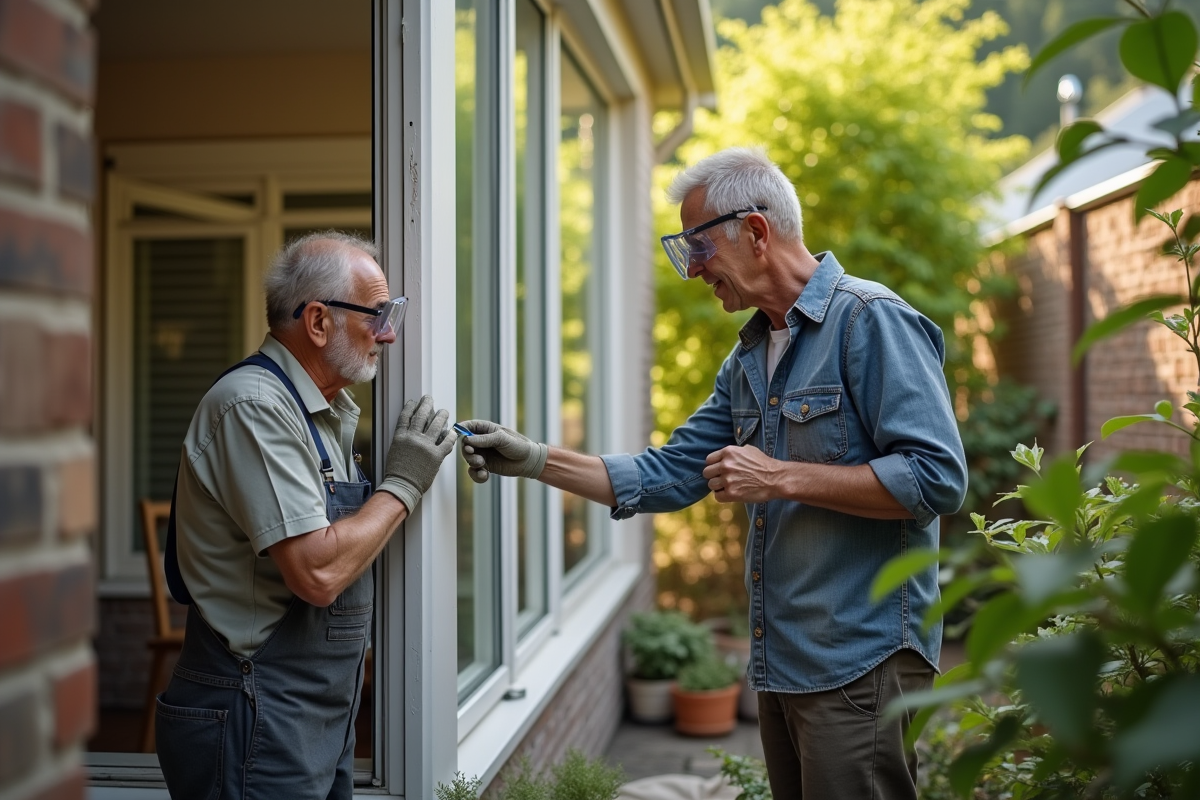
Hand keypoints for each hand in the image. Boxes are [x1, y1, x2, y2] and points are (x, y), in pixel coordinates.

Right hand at [376, 395, 457, 512]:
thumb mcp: (395, 451)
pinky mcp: (436, 455)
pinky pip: (446, 441)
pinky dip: (451, 435)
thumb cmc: (397, 471)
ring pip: (436, 425)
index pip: (406, 416)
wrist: (402, 485)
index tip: (414, 401)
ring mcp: (425, 446)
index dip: (410, 407)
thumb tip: (410, 431)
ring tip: (444, 412)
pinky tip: (453, 431)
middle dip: (426, 404)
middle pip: (421, 415)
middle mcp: (413, 438)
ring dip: (442, 416)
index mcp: (400, 437)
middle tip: (430, 399)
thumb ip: (403, 439)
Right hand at [456, 420, 548, 483]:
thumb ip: (485, 439)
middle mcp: (481, 441)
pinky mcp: (485, 466)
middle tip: (474, 454)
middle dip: (467, 451)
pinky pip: (474, 472)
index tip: (459, 435)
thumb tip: (467, 439)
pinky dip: (477, 475)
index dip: (461, 430)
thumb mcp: (502, 439)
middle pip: (464, 445)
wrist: (529, 462)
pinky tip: (485, 475)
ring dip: (472, 462)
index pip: (468, 426)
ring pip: (468, 459)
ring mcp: (482, 454)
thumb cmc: (518, 445)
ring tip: (482, 464)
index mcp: (485, 429)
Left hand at [702, 445, 781, 502]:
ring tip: (729, 486)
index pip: (708, 460)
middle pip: (706, 473)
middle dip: (714, 476)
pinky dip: (723, 496)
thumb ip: (733, 453)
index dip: (713, 465)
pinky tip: (731, 493)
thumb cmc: (764, 464)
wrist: (775, 478)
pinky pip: (717, 496)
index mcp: (728, 452)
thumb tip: (723, 457)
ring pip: (711, 485)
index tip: (718, 470)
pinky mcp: (731, 494)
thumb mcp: (748, 450)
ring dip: (718, 487)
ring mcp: (728, 480)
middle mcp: (725, 465)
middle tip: (722, 479)